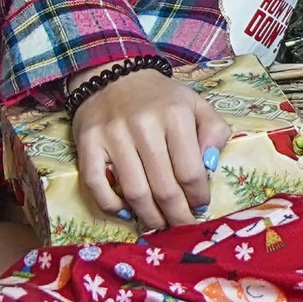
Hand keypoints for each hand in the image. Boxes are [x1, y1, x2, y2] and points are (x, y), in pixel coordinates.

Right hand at [71, 68, 229, 229]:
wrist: (115, 75)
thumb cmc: (162, 98)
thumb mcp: (197, 105)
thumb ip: (214, 132)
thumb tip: (210, 167)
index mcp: (175, 115)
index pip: (190, 171)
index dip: (198, 197)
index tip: (201, 207)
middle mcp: (143, 125)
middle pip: (163, 187)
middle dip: (177, 215)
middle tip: (183, 226)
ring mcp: (112, 135)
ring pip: (134, 191)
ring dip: (149, 217)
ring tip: (160, 225)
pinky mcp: (87, 143)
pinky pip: (97, 185)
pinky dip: (111, 205)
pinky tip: (127, 212)